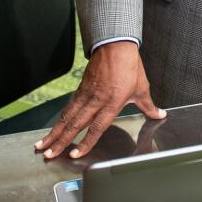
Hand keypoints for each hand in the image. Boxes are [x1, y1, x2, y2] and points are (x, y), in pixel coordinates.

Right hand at [35, 40, 165, 159]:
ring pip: (67, 117)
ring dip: (54, 132)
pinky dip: (58, 120)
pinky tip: (52, 129)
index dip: (86, 141)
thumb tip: (160, 114)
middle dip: (61, 141)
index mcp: (112, 102)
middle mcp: (96, 100)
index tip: (75, 153)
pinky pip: (68, 108)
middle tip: (49, 155)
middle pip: (75, 124)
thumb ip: (149, 106)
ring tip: (42, 145)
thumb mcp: (142, 88)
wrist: (116, 45)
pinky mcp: (80, 89)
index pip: (97, 127)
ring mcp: (86, 95)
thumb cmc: (129, 67)